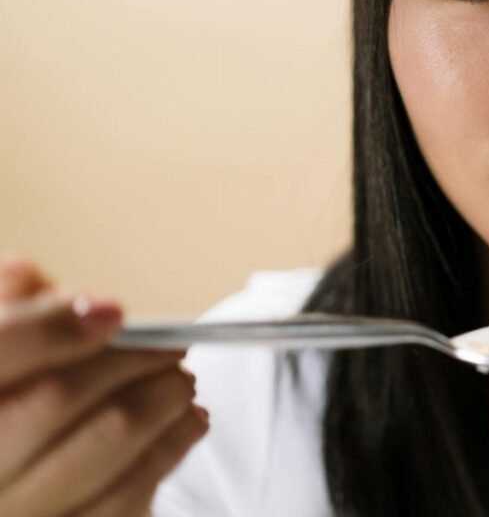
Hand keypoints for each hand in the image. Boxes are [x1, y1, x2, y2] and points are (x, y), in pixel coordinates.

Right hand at [0, 254, 207, 516]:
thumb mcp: (1, 349)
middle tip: (172, 347)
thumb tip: (30, 276)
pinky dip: (172, 447)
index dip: (54, 327)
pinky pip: (129, 493)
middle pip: (56, 395)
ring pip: (105, 439)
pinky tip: (188, 421)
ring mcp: (15, 512)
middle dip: (130, 360)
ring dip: (162, 398)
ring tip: (183, 380)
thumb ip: (5, 312)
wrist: (18, 477)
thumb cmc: (13, 401)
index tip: (114, 313)